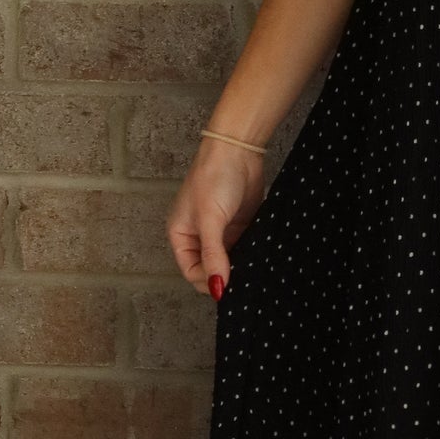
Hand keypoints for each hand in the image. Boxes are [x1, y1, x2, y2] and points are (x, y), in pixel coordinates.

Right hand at [167, 136, 267, 298]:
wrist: (238, 151)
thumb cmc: (214, 178)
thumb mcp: (210, 220)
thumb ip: (213, 255)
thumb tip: (217, 287)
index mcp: (181, 235)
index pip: (191, 271)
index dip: (207, 280)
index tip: (227, 286)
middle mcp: (199, 235)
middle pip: (209, 268)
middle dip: (223, 276)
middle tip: (242, 282)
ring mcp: (220, 231)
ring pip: (228, 260)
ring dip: (238, 267)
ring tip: (251, 272)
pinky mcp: (239, 225)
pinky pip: (242, 248)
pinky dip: (249, 255)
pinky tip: (258, 259)